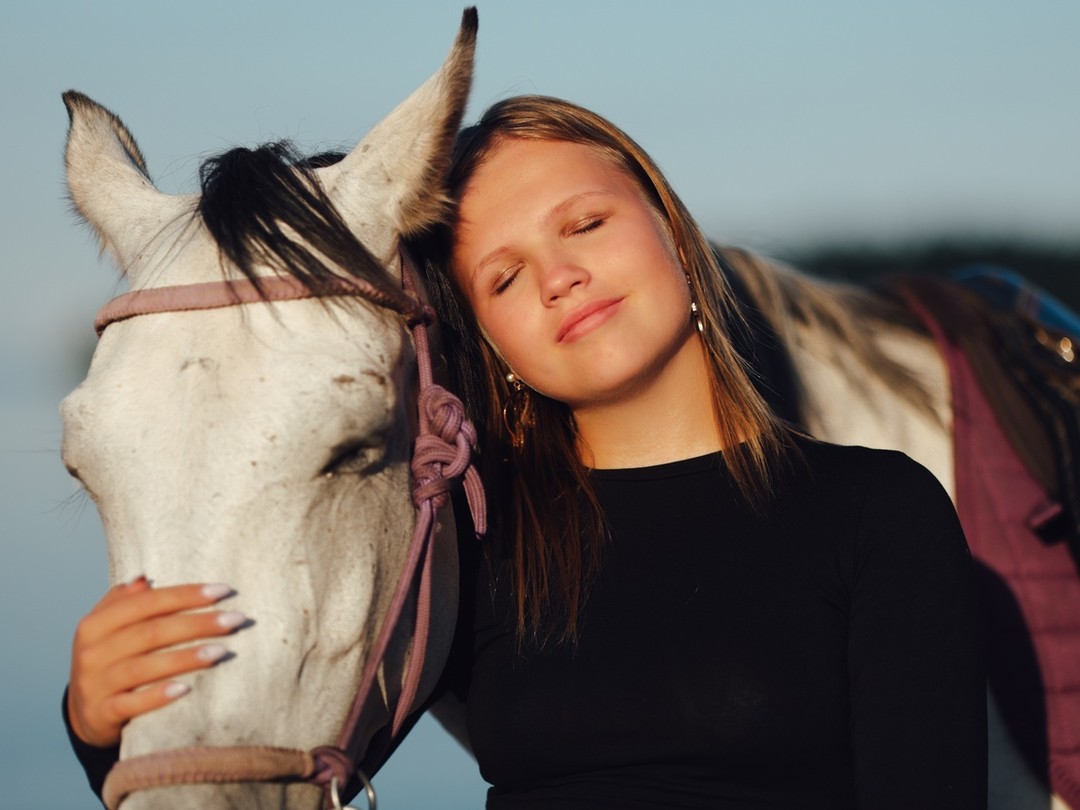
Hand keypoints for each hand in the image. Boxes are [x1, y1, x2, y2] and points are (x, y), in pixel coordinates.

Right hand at [67, 576, 247, 747]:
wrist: (84, 714)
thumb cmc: (110, 661)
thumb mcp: (109, 629)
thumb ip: (126, 602)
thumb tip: (144, 577)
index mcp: (94, 625)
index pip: (145, 603)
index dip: (185, 595)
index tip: (223, 591)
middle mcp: (91, 653)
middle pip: (151, 633)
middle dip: (197, 624)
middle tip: (235, 620)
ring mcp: (94, 685)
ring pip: (143, 668)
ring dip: (185, 658)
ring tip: (222, 651)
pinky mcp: (100, 714)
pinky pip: (131, 704)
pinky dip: (157, 696)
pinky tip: (186, 689)